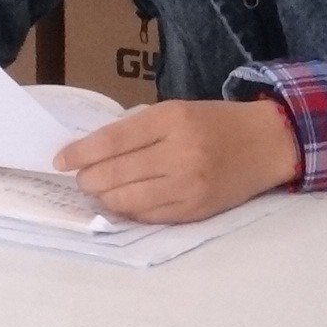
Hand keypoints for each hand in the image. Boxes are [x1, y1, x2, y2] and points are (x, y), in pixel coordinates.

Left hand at [56, 100, 298, 224]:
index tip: (60, 160)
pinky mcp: (195, 210)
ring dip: (105, 198)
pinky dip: (129, 210)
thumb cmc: (216, 122)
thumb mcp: (177, 111)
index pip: (113, 141)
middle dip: (88, 179)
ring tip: (102, 191)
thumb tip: (92, 153)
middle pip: (114, 174)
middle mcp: (180, 152)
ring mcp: (188, 185)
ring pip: (126, 200)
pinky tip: (126, 202)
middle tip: (82, 178)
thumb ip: (138, 130)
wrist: (266, 143)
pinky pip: (148, 216)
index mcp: (173, 119)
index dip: (80, 153)